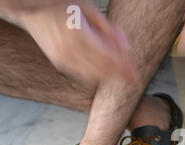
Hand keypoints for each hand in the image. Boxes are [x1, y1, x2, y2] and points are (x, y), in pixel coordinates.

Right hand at [18, 0, 137, 84]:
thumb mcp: (88, 9)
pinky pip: (83, 75)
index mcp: (78, 35)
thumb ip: (108, 30)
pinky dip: (98, 75)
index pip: (107, 59)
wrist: (29, 8)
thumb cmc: (60, 4)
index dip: (123, 68)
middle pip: (102, 71)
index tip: (136, 73)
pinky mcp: (59, 63)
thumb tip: (126, 47)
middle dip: (119, 75)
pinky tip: (105, 69)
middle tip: (132, 75)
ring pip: (94, 77)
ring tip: (120, 70)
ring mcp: (62, 59)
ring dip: (109, 76)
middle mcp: (69, 51)